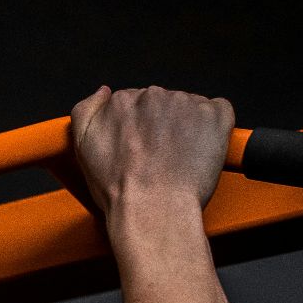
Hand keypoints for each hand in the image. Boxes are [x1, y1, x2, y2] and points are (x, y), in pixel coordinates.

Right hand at [70, 85, 233, 215]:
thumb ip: (86, 111)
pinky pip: (219, 111)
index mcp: (122, 102)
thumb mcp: (83, 148)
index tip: (140, 146)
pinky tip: (200, 150)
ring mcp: (186, 104)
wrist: (153, 210)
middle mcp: (153, 96)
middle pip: (161, 103)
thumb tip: (102, 93)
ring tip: (179, 159)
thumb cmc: (121, 189)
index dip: (139, 127)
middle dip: (163, 125)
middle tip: (159, 157)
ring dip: (187, 127)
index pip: (134, 103)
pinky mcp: (214, 115)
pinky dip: (213, 128)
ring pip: (189, 107)